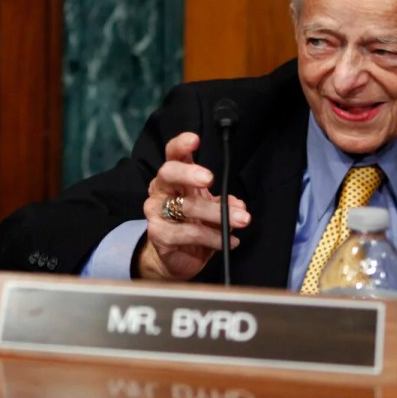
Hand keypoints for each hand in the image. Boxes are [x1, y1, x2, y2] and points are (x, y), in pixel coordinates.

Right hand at [139, 132, 250, 280]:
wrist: (176, 257)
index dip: (181, 145)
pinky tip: (228, 241)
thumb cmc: (194, 224)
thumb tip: (239, 205)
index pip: (173, 155)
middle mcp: (161, 190)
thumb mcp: (212, 208)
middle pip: (169, 173)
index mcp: (175, 177)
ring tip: (240, 220)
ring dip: (217, 213)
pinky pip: (188, 233)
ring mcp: (156, 212)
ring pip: (185, 206)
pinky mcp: (159, 235)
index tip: (195, 140)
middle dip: (189, 173)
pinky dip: (213, 237)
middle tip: (210, 179)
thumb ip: (225, 203)